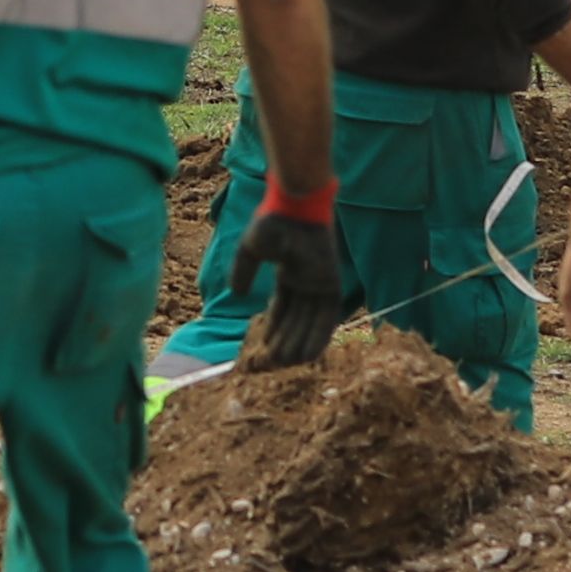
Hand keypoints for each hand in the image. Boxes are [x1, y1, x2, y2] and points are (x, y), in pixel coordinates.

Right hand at [248, 193, 350, 369]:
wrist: (294, 206)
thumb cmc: (272, 222)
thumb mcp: (250, 250)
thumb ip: (243, 271)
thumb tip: (238, 293)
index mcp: (290, 273)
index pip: (283, 308)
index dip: (273, 327)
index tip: (264, 346)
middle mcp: (307, 282)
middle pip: (297, 319)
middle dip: (285, 341)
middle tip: (272, 362)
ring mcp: (321, 284)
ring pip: (311, 323)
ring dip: (299, 344)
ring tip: (285, 365)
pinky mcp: (332, 285)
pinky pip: (327, 318)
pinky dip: (318, 337)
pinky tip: (307, 355)